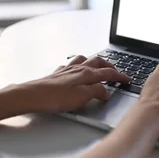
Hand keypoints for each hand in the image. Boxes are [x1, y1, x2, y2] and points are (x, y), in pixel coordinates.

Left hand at [0, 55, 130, 114]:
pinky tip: (77, 70)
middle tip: (116, 72)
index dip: (120, 76)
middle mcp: (77, 68)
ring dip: (95, 62)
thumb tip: (106, 91)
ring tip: (99, 67)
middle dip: (109, 66)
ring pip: (85, 60)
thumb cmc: (54, 97)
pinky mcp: (57, 74)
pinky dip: (79, 65)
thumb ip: (96, 92)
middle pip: (98, 62)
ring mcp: (67, 70)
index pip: (108, 73)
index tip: (127, 80)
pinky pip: (72, 64)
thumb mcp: (81, 98)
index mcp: (86, 73)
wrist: (31, 95)